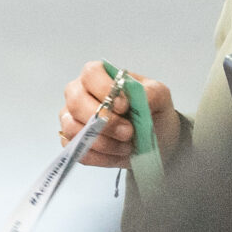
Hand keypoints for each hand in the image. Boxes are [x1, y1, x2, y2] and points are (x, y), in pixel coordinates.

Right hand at [62, 62, 177, 167]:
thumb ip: (151, 92)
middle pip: (76, 103)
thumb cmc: (151, 110)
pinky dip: (102, 157)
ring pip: (74, 130)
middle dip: (104, 121)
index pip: (91, 74)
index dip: (104, 89)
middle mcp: (79, 94)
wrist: (156, 137)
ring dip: (103, 142)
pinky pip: (79, 152)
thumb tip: (138, 96)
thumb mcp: (160, 96)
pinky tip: (119, 154)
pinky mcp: (73, 143)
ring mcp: (71, 119)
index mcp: (98, 76)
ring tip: (127, 146)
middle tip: (128, 132)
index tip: (124, 106)